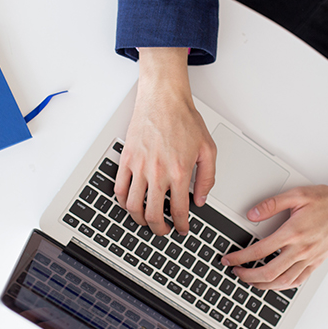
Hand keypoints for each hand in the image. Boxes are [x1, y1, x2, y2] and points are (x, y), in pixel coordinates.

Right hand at [114, 48, 216, 235]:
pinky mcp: (127, 159)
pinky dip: (123, 201)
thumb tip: (201, 199)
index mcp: (180, 172)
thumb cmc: (184, 119)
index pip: (180, 210)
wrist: (164, 98)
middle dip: (159, 229)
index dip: (181, 225)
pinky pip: (119, 188)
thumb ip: (207, 177)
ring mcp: (139, 167)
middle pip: (153, 214)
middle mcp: (158, 172)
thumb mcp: (208, 149)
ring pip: (133, 206)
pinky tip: (130, 202)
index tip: (182, 229)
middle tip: (164, 230)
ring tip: (146, 220)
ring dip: (139, 219)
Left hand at [222, 170, 327, 289]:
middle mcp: (302, 249)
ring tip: (250, 280)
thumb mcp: (297, 194)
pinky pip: (299, 280)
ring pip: (283, 281)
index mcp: (293, 232)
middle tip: (235, 272)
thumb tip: (252, 214)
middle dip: (248, 275)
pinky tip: (274, 283)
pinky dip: (283, 286)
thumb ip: (272, 204)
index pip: (260, 250)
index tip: (229, 259)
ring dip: (263, 284)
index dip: (241, 257)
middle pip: (269, 272)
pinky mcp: (317, 262)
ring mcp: (310, 258)